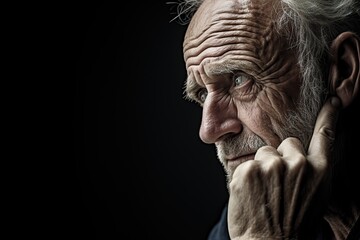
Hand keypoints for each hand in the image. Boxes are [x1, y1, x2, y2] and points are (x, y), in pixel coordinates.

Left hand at [227, 97, 340, 238]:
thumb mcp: (314, 197)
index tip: (332, 101)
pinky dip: (246, 177)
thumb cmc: (292, 225)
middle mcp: (297, 164)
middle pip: (286, 143)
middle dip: (282, 157)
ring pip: (264, 153)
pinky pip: (246, 164)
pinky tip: (251, 194)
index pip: (325, 135)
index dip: (329, 116)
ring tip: (264, 191)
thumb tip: (301, 157)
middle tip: (278, 183)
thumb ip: (310, 173)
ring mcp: (272, 165)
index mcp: (319, 171)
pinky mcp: (248, 169)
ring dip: (263, 167)